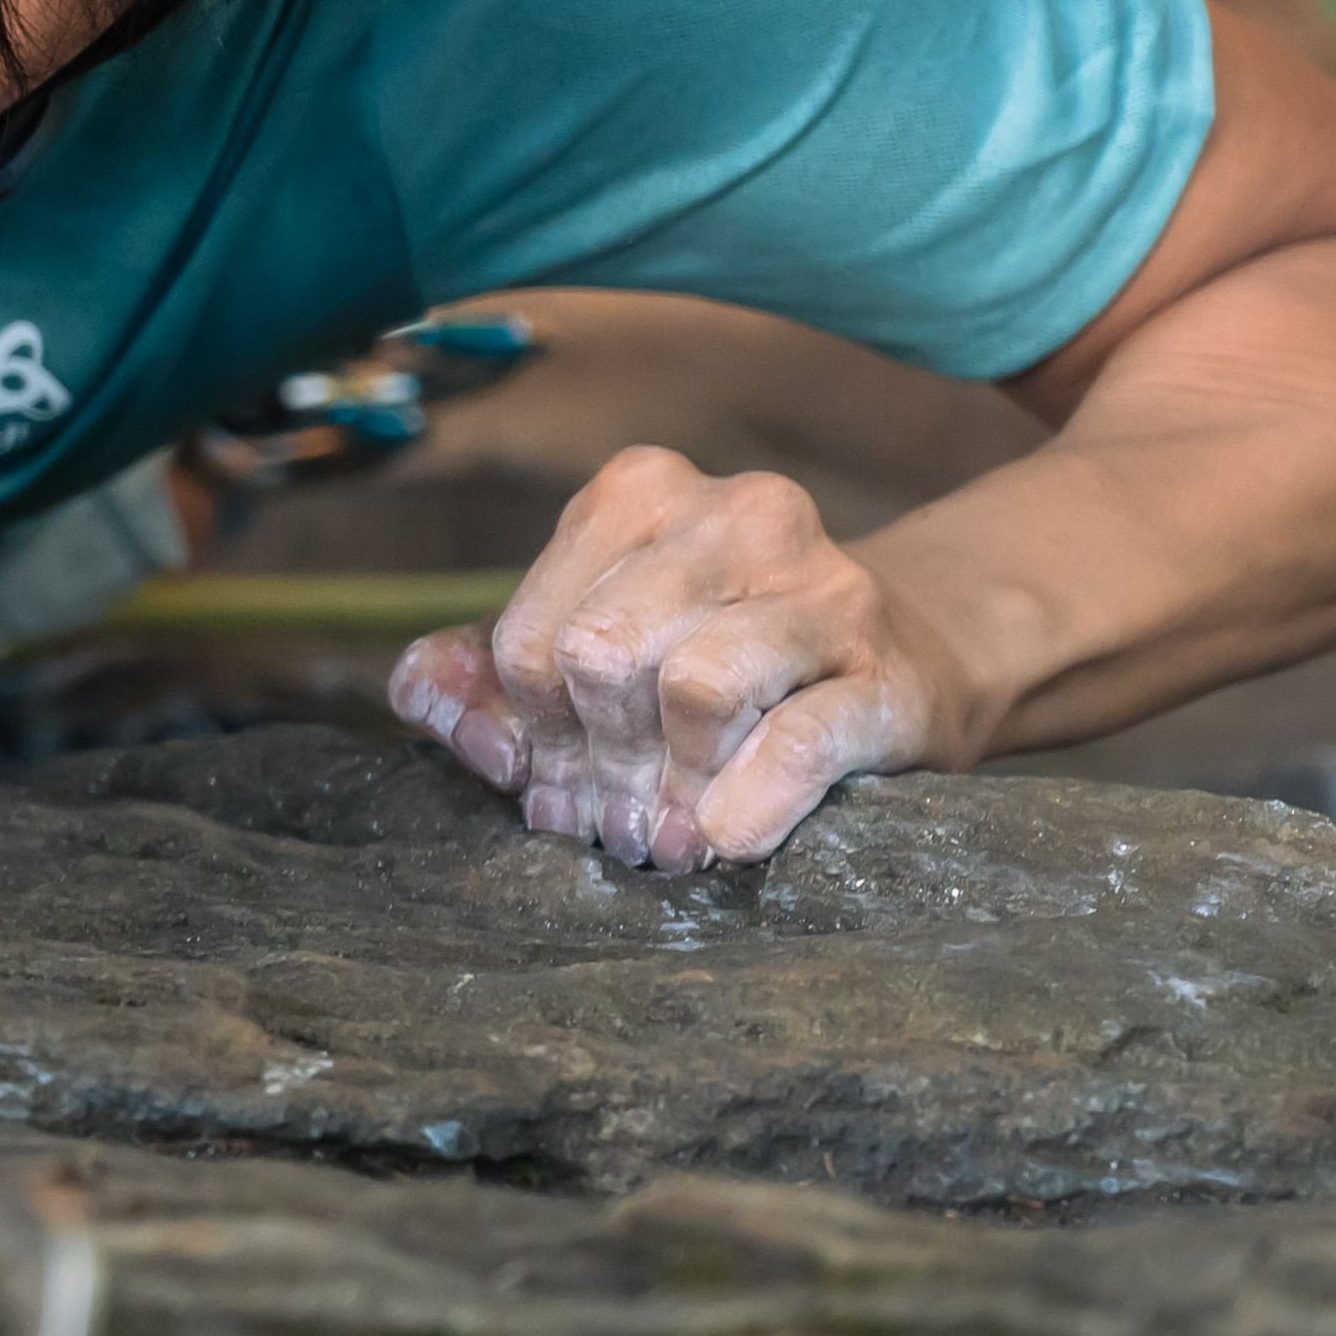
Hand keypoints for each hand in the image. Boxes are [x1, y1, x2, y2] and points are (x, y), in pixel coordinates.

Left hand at [382, 448, 991, 874]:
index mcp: (639, 495)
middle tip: (611, 820)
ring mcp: (822, 588)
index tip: (553, 785)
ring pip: (691, 688)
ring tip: (667, 833)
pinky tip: (722, 840)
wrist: (914, 658)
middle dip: (592, 762)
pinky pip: (795, 744)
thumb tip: (420, 695)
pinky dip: (743, 808)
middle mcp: (733, 515)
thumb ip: (492, 669)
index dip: (527, 731)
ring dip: (667, 789)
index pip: (529, 634)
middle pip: (598, 658)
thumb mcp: (603, 644)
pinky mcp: (889, 674)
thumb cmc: (730, 658)